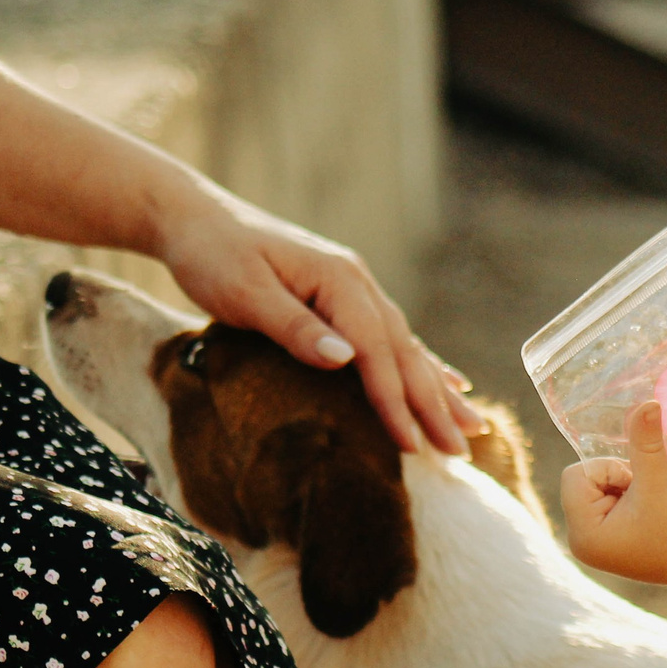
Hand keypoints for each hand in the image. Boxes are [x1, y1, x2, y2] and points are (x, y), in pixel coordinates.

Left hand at [152, 178, 481, 455]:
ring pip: (406, 346)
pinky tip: (446, 381)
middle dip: (435, 402)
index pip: (375, 350)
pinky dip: (421, 364)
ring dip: (438, 388)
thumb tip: (346, 358)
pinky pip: (391, 338)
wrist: (194, 218)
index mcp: (338, 280)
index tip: (413, 445)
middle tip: (463, 449)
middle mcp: (356, 282)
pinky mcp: (341, 296)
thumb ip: (294, 326)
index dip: (395, 401)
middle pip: (404, 350)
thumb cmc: (212, 256)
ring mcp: (353, 287)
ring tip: (472, 426)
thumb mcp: (244, 292)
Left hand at [560, 402, 666, 587]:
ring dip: (622, 488)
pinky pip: (603, 503)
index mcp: (583, 535)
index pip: (576, 475)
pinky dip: (625, 499)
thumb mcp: (659, 480)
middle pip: (582, 482)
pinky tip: (646, 514)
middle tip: (644, 497)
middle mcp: (581, 544)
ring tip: (648, 506)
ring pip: (595, 490)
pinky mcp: (607, 545)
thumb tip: (647, 403)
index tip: (637, 489)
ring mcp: (594, 547)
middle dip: (615, 479)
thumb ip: (646, 441)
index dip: (609, 471)